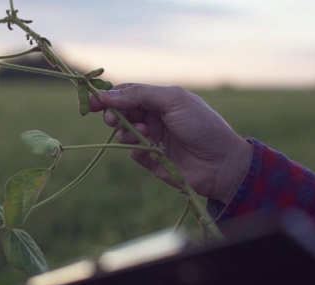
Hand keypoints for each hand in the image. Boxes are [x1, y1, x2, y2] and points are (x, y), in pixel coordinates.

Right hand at [89, 84, 251, 203]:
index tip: (93, 101)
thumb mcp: (173, 100)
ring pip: (124, 131)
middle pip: (121, 111)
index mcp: (161, 99)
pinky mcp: (151, 159)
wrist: (221, 163)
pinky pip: (132, 151)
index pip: (128, 92)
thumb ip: (140, 95)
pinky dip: (134, 148)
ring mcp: (152, 138)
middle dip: (114, 113)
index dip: (109, 96)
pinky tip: (148, 148)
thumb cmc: (202, 126)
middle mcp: (155, 117)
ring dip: (126, 130)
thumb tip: (107, 94)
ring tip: (143, 132)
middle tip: (112, 118)